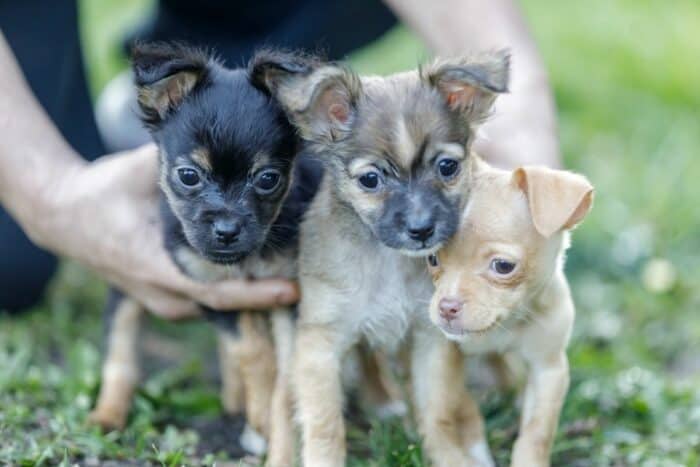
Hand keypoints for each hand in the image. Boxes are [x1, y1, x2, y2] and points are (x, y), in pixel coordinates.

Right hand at [31, 145, 298, 318]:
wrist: (61, 216)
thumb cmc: (100, 193)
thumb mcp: (134, 171)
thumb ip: (172, 158)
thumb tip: (215, 137)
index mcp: (157, 268)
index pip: (219, 293)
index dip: (259, 293)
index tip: (294, 290)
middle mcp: (161, 294)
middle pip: (224, 308)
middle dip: (263, 297)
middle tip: (304, 283)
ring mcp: (160, 302)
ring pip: (215, 309)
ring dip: (248, 297)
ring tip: (287, 279)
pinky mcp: (162, 299)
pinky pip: (203, 304)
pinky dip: (229, 294)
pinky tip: (255, 277)